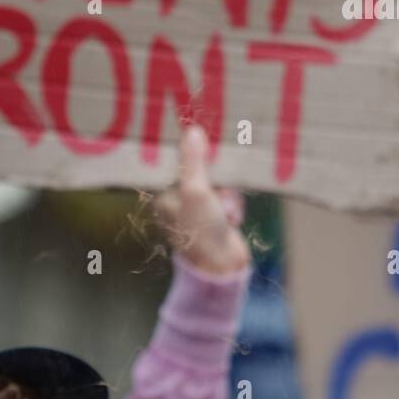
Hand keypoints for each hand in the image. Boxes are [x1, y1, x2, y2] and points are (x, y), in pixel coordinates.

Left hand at [150, 126, 250, 275]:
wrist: (223, 267)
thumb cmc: (201, 230)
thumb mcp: (196, 191)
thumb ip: (193, 161)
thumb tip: (192, 130)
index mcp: (165, 197)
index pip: (181, 166)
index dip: (195, 159)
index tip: (207, 145)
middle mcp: (179, 204)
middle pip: (204, 175)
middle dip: (218, 184)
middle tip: (221, 191)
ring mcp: (199, 213)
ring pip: (220, 186)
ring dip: (228, 197)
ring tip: (227, 213)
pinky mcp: (216, 219)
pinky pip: (228, 200)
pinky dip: (234, 207)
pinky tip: (233, 221)